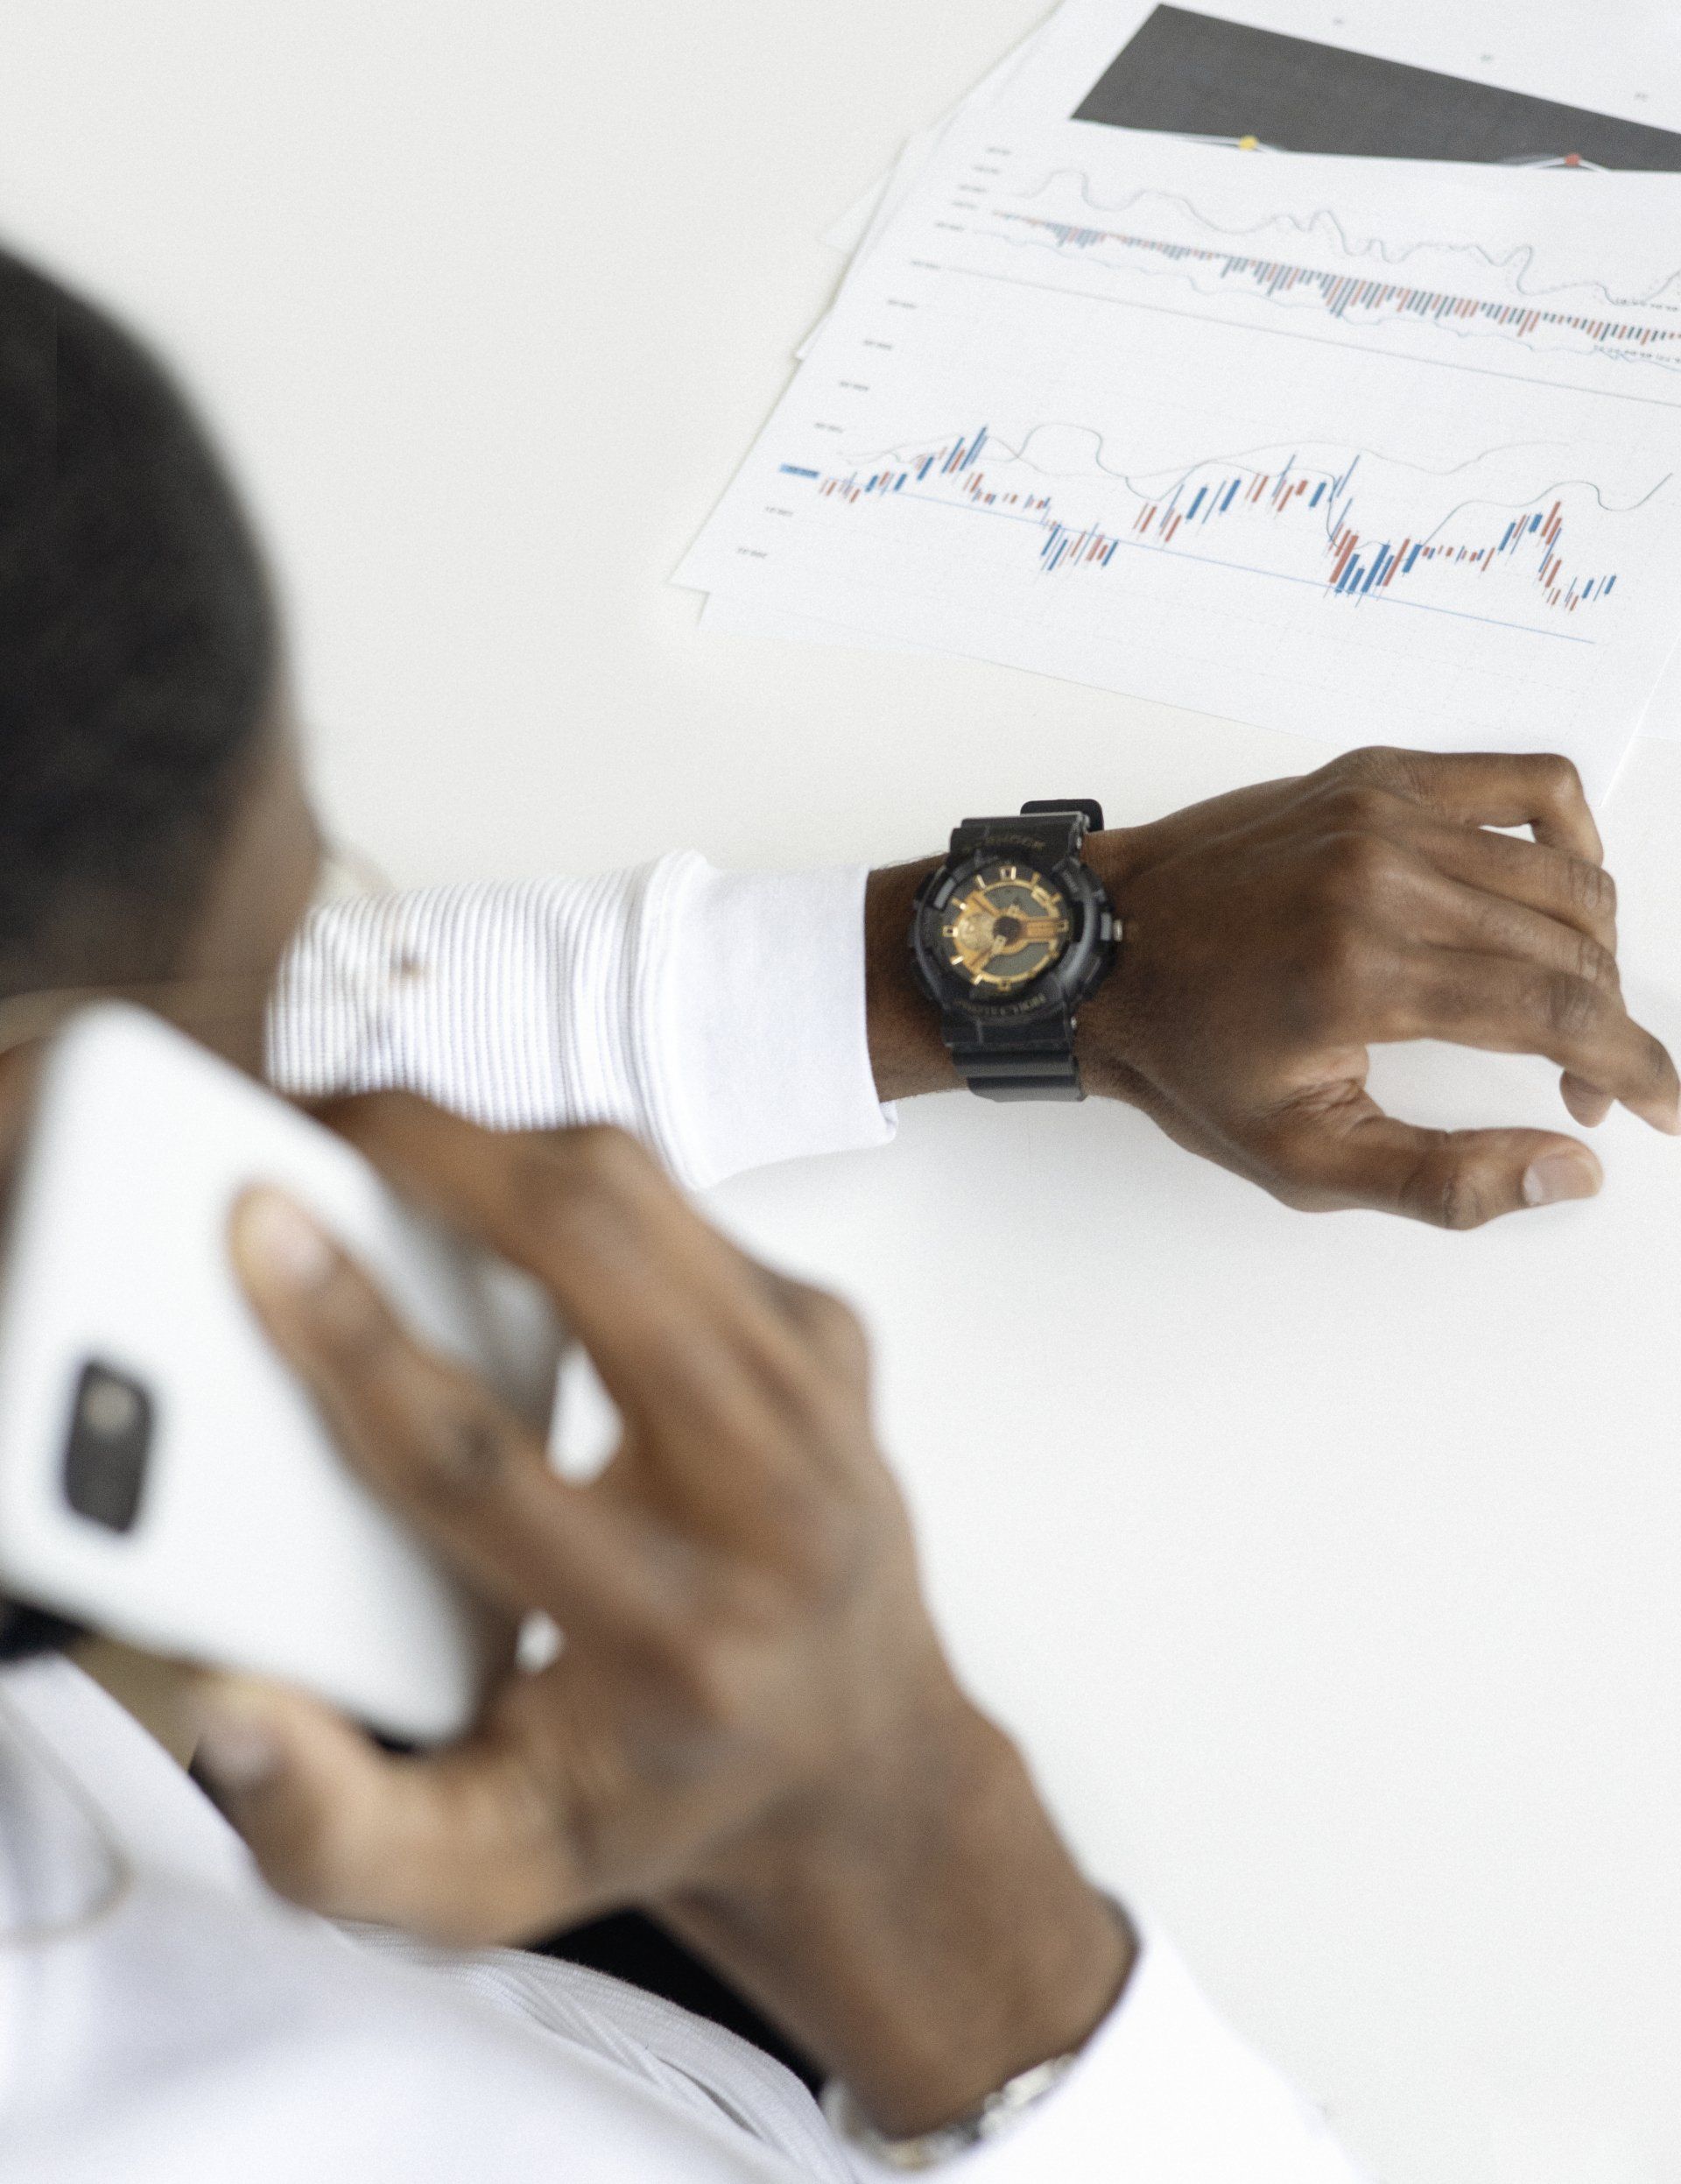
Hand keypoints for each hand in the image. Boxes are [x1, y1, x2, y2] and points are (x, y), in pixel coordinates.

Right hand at [202, 1099, 1129, 2135]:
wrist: (860, 1769)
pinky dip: (574, 1185)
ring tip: (388, 1151)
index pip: (484, 1461)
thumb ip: (335, 1828)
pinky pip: (682, 1209)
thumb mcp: (485, 1876)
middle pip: (595, 1256)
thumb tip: (230, 1704)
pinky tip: (504, 1219)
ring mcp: (819, 1397)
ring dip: (500, 1147)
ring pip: (644, 1194)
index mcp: (674, 1642)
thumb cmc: (659, 1799)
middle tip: (316, 1128)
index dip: (352, 1339)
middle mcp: (771, 1502)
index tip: (264, 1235)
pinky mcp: (830, 1333)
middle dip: (437, 1158)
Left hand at [866, 748, 1678, 1228]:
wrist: (1095, 953)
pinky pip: (1524, 782)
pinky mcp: (1374, 774)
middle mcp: (1384, 875)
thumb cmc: (1186, 1057)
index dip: (1637, 1065)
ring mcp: (1381, 811)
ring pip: (1563, 871)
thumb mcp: (1300, 1160)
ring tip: (1565, 1011)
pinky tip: (1558, 896)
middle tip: (1587, 1085)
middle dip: (1609, 1026)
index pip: (1561, 1013)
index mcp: (1365, 972)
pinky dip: (1569, 838)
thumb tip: (1575, 1170)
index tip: (1666, 1108)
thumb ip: (1444, 1181)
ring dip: (1595, 949)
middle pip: (1573, 945)